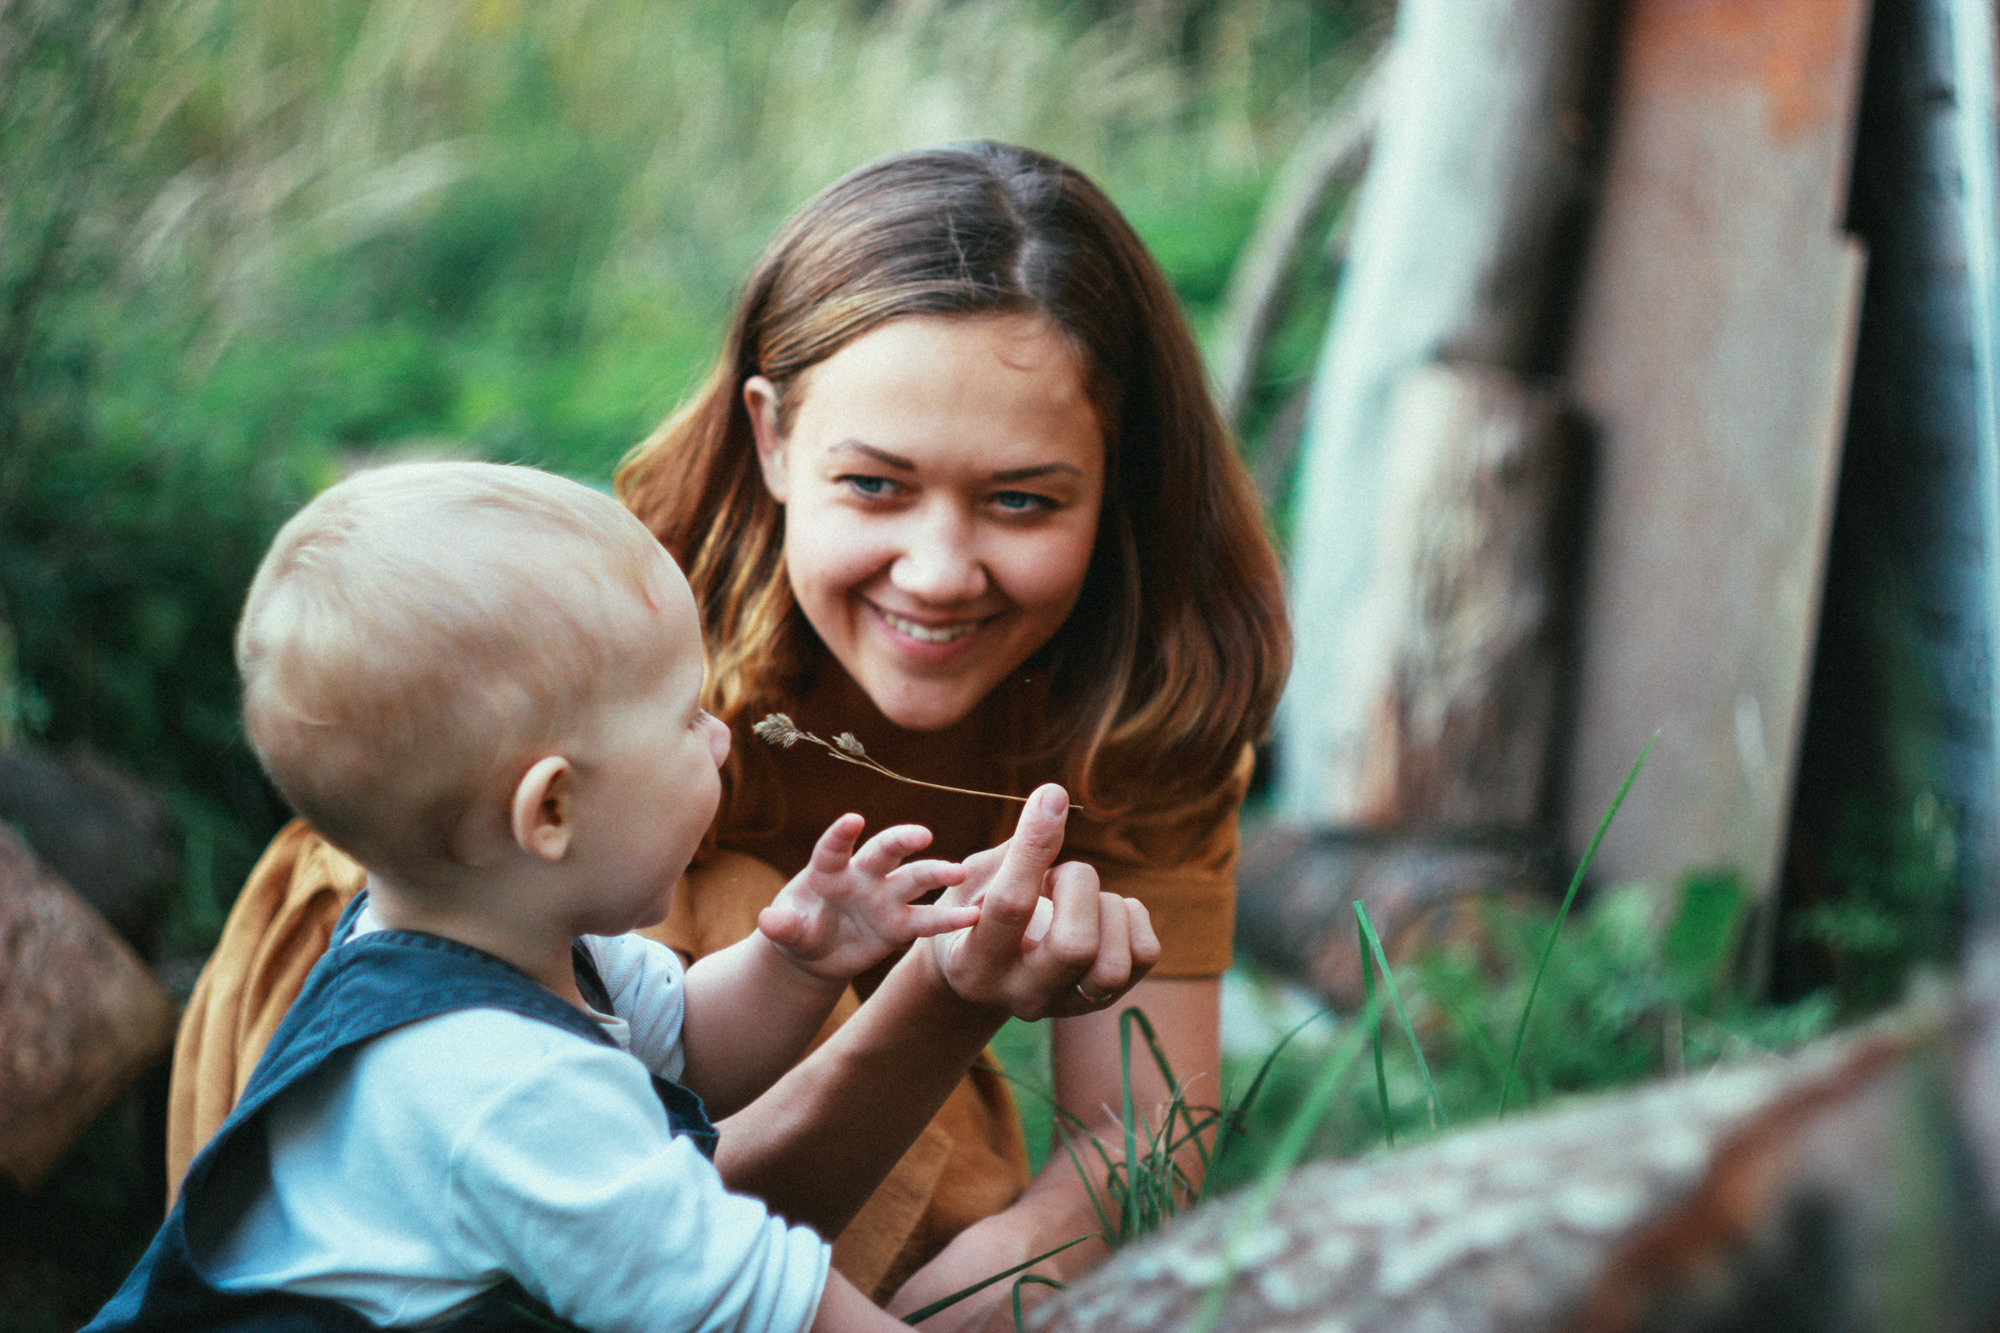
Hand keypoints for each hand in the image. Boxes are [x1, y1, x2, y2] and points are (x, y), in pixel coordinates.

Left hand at [758, 815, 976, 980]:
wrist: (817, 953)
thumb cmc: (797, 930)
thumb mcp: (785, 931)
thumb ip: (781, 925)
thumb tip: (768, 920)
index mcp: (828, 871)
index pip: (833, 848)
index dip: (841, 834)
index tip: (852, 820)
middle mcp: (862, 876)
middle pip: (884, 851)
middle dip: (901, 840)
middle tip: (921, 835)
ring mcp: (885, 897)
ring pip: (914, 878)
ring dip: (936, 873)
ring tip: (958, 873)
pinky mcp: (900, 924)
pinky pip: (927, 920)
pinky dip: (950, 919)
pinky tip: (973, 916)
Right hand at [926, 785, 1159, 1019]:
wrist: (984, 977)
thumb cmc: (974, 913)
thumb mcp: (975, 881)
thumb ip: (1013, 849)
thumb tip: (1055, 799)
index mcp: (974, 964)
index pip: (1010, 905)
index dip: (1033, 846)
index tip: (1050, 797)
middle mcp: (1022, 995)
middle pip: (1075, 947)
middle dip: (1076, 886)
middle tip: (1056, 874)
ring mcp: (1067, 1004)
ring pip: (1112, 964)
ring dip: (1105, 907)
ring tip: (1079, 895)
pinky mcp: (1105, 997)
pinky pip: (1144, 954)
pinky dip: (1131, 916)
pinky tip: (1101, 909)